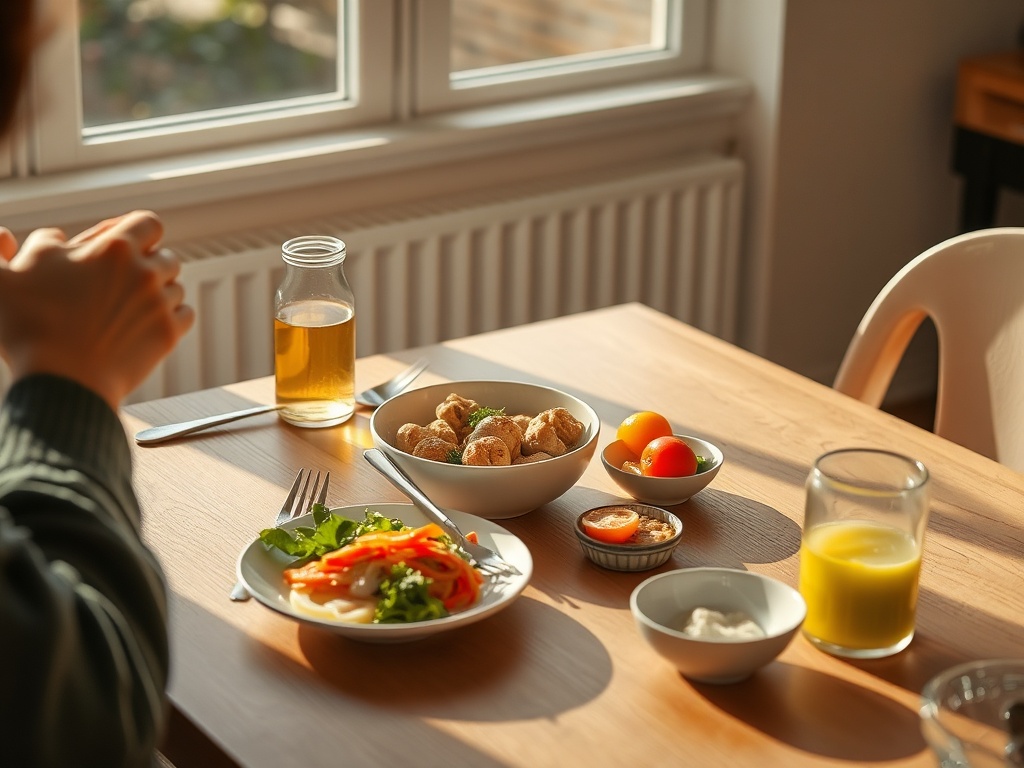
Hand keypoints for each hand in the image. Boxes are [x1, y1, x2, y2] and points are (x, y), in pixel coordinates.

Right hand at [0, 211, 194, 409]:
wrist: (60, 381)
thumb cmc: (29, 327)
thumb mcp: (3, 276)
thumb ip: (10, 247)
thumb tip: (30, 236)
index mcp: (113, 248)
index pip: (148, 223)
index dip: (138, 232)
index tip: (123, 247)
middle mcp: (144, 272)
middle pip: (166, 256)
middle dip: (149, 264)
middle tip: (124, 281)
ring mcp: (159, 305)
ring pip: (176, 286)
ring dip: (160, 292)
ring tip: (132, 305)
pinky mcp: (168, 335)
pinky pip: (186, 314)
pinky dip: (173, 316)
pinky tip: (151, 322)